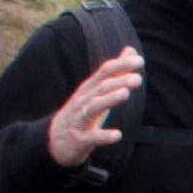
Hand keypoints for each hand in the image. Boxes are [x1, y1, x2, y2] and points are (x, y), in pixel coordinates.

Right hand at [44, 47, 143, 168]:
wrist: (53, 142)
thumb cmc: (81, 114)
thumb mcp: (97, 92)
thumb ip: (115, 73)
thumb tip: (131, 51)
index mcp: (88, 90)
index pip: (104, 73)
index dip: (120, 66)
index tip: (139, 60)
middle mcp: (82, 101)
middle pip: (101, 88)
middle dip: (118, 81)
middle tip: (138, 78)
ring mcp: (79, 120)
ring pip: (94, 107)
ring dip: (109, 100)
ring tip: (125, 94)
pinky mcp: (79, 139)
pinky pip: (92, 137)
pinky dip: (104, 135)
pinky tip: (117, 135)